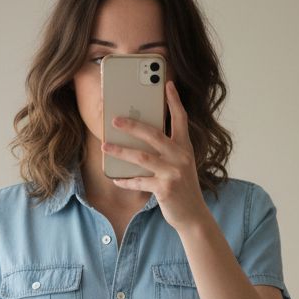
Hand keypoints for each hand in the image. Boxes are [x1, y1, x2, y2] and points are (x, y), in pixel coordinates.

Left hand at [100, 80, 209, 234]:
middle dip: (132, 125)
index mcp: (185, 147)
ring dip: (120, 151)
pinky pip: (139, 182)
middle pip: (154, 134)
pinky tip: (115, 178)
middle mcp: (181, 157)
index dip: (174, 100)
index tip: (167, 83)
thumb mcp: (181, 164)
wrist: (193, 214)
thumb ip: (167, 150)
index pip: (181, 119)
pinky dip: (126, 181)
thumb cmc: (182, 187)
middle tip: (114, 119)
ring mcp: (173, 173)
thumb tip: (140, 138)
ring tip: (104, 145)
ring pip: (141, 157)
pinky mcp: (164, 189)